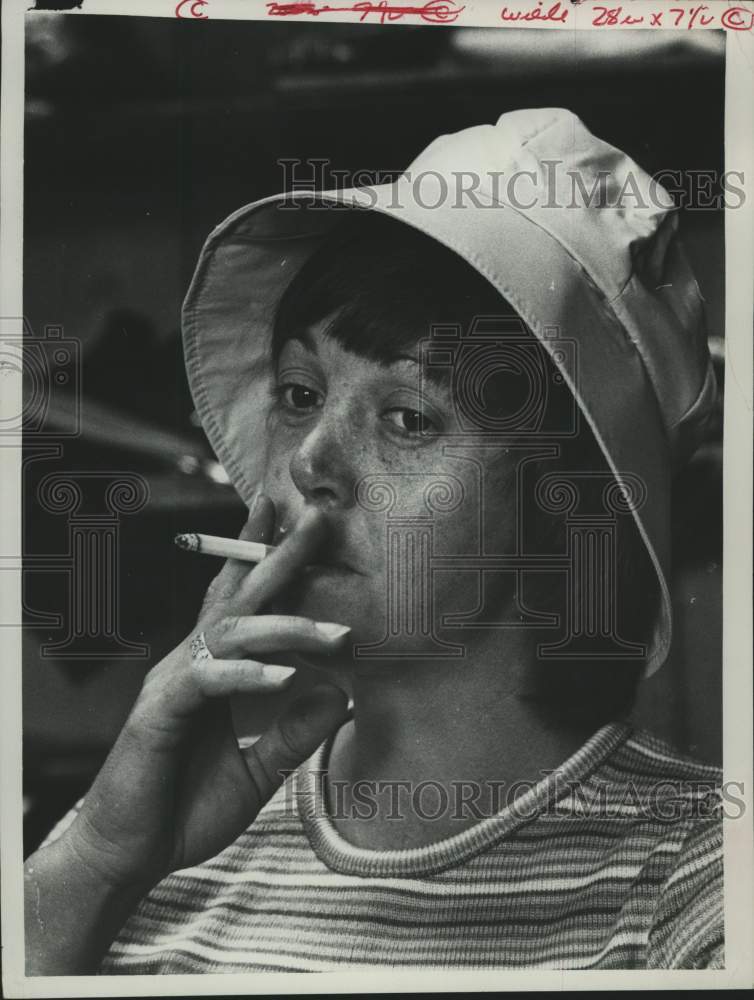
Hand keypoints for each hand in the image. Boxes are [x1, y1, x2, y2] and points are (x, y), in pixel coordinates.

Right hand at [54, 494, 350, 891]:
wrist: (130, 854)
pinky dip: (248, 676)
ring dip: (288, 627)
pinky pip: (209, 680)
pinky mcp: (161, 712)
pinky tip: (285, 679)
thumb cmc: (188, 806)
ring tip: (338, 634)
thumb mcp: (260, 769)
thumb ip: (296, 732)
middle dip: (279, 556)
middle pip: (240, 596)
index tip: (290, 516)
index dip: (262, 556)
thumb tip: (344, 695)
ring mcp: (175, 683)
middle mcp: (193, 662)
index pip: (241, 601)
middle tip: (317, 520)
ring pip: (233, 633)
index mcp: (214, 668)